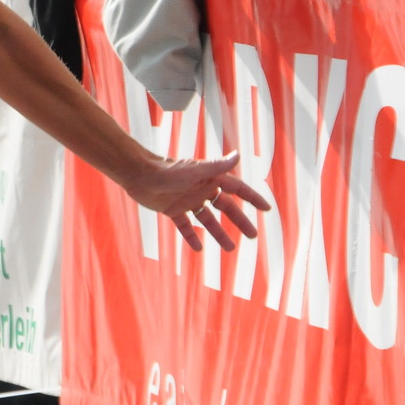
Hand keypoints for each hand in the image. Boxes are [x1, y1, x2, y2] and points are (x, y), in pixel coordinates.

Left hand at [120, 153, 267, 251]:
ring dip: (218, 233)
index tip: (267, 208)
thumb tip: (238, 155)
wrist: (138, 175)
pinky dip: (191, 236)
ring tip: (231, 248)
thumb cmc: (167, 171)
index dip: (252, 198)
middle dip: (240, 221)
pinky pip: (185, 225)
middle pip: (226, 207)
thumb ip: (216, 166)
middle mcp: (201, 190)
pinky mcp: (172, 209)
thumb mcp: (195, 171)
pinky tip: (198, 249)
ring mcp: (187, 200)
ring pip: (207, 220)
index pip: (237, 189)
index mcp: (210, 179)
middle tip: (253, 236)